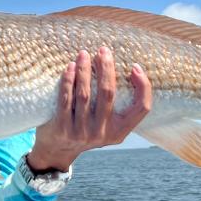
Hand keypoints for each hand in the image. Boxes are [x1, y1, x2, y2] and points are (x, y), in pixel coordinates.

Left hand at [28, 46, 151, 171]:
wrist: (57, 150)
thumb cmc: (86, 128)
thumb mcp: (108, 124)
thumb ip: (117, 106)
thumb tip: (126, 69)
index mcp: (120, 131)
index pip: (142, 108)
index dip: (143, 86)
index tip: (135, 67)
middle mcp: (103, 133)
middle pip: (108, 93)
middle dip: (106, 68)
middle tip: (103, 50)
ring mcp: (82, 132)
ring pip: (85, 94)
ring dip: (84, 70)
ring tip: (83, 54)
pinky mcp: (62, 128)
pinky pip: (65, 99)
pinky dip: (68, 80)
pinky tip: (69, 67)